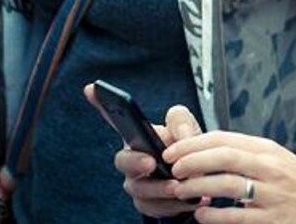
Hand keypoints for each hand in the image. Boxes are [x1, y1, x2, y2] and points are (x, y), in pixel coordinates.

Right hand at [84, 86, 203, 216]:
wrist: (203, 183)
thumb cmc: (191, 154)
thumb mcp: (193, 134)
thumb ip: (185, 127)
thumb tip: (182, 135)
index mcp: (142, 137)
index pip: (118, 120)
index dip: (103, 105)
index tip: (92, 88)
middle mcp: (133, 160)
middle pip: (121, 160)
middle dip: (134, 162)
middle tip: (151, 163)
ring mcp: (138, 184)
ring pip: (137, 188)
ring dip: (159, 188)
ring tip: (180, 187)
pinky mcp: (148, 204)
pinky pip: (152, 207)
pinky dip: (173, 206)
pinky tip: (191, 200)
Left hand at [165, 131, 295, 223]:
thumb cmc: (295, 183)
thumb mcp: (276, 159)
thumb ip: (246, 153)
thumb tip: (205, 150)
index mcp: (268, 150)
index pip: (225, 139)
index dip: (194, 144)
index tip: (174, 151)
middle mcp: (270, 168)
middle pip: (223, 157)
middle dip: (192, 161)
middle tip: (173, 168)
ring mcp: (270, 194)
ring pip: (226, 185)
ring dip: (196, 188)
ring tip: (180, 191)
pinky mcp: (270, 220)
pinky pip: (235, 217)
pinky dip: (213, 216)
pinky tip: (201, 216)